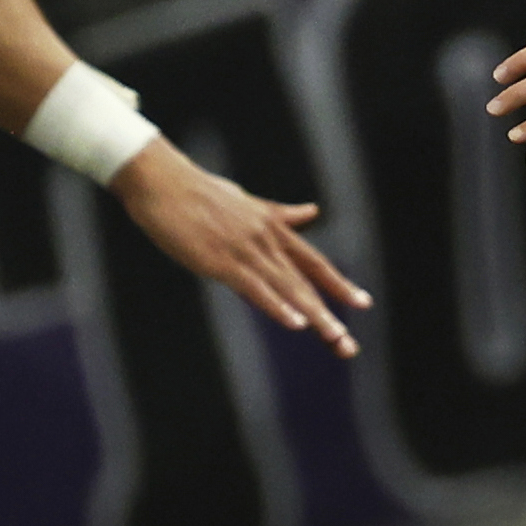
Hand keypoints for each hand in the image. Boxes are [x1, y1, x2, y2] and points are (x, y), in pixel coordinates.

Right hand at [111, 140, 370, 356]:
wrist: (162, 180)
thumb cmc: (200, 191)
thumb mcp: (249, 201)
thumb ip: (281, 214)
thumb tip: (312, 211)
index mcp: (274, 229)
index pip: (314, 262)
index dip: (339, 284)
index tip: (363, 303)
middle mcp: (267, 241)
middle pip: (306, 283)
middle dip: (329, 315)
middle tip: (349, 345)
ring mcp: (246, 251)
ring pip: (288, 289)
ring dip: (313, 317)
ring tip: (336, 339)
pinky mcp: (221, 262)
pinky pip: (256, 288)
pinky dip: (277, 306)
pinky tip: (297, 323)